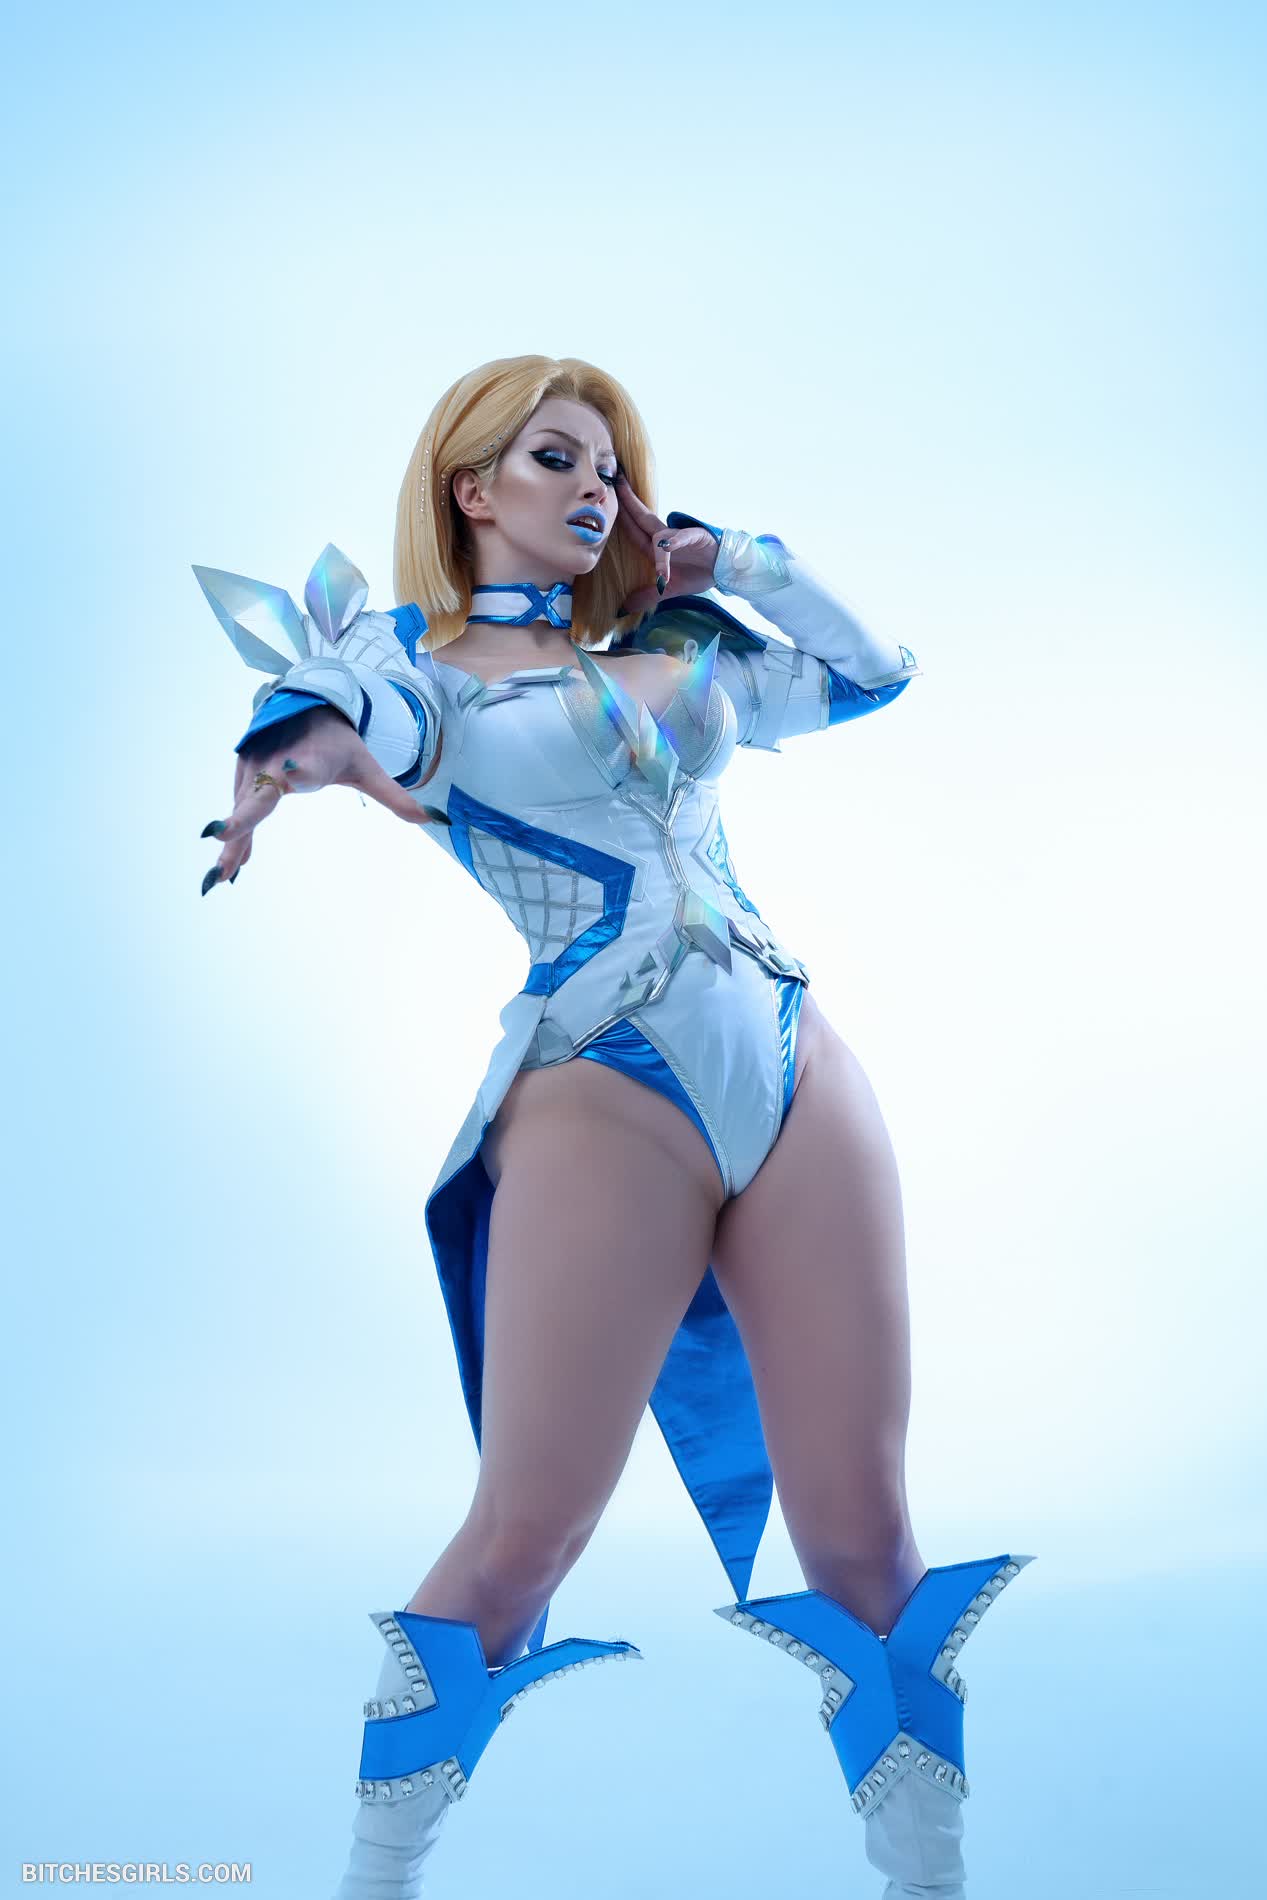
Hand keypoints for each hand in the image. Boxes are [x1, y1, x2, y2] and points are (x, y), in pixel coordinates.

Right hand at [199, 703, 440, 893]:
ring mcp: (255, 769)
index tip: (289, 777)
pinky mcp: (244, 776)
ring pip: (243, 810)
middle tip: (221, 848)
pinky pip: (241, 811)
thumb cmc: (338, 741)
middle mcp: (277, 763)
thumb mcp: (367, 766)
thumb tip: (437, 820)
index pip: (303, 770)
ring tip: (221, 877)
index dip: (296, 774)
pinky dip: (237, 837)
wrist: (305, 704)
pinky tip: (233, 868)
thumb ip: (395, 796)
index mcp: (311, 759)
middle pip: (257, 798)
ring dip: (232, 843)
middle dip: (239, 824)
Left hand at [614, 473, 718, 614]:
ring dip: (641, 522)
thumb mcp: (667, 590)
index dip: (619, 515)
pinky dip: (674, 543)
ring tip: (624, 506)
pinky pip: (682, 539)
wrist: (724, 570)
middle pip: (640, 518)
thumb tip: (623, 609)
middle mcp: (664, 538)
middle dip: (626, 500)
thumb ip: (646, 596)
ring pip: (657, 531)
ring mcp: (679, 536)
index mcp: (656, 548)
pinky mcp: (696, 537)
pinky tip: (666, 545)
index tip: (604, 501)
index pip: (633, 529)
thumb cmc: (697, 573)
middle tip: (612, 481)